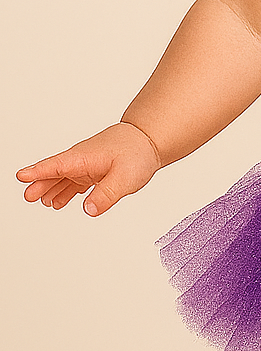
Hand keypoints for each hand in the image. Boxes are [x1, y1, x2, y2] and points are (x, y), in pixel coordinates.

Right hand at [17, 123, 161, 215]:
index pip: (56, 165)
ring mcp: (86, 166)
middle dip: (39, 184)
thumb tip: (88, 210)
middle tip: (28, 197)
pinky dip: (64, 192)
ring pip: (62, 178)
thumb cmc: (137, 152)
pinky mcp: (93, 171)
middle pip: (55, 173)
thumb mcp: (124, 178)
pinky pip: (73, 182)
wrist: (148, 140)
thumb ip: (106, 195)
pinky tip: (58, 201)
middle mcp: (81, 161)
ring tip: (41, 202)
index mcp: (83, 158)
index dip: (38, 172)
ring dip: (50, 190)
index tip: (21, 176)